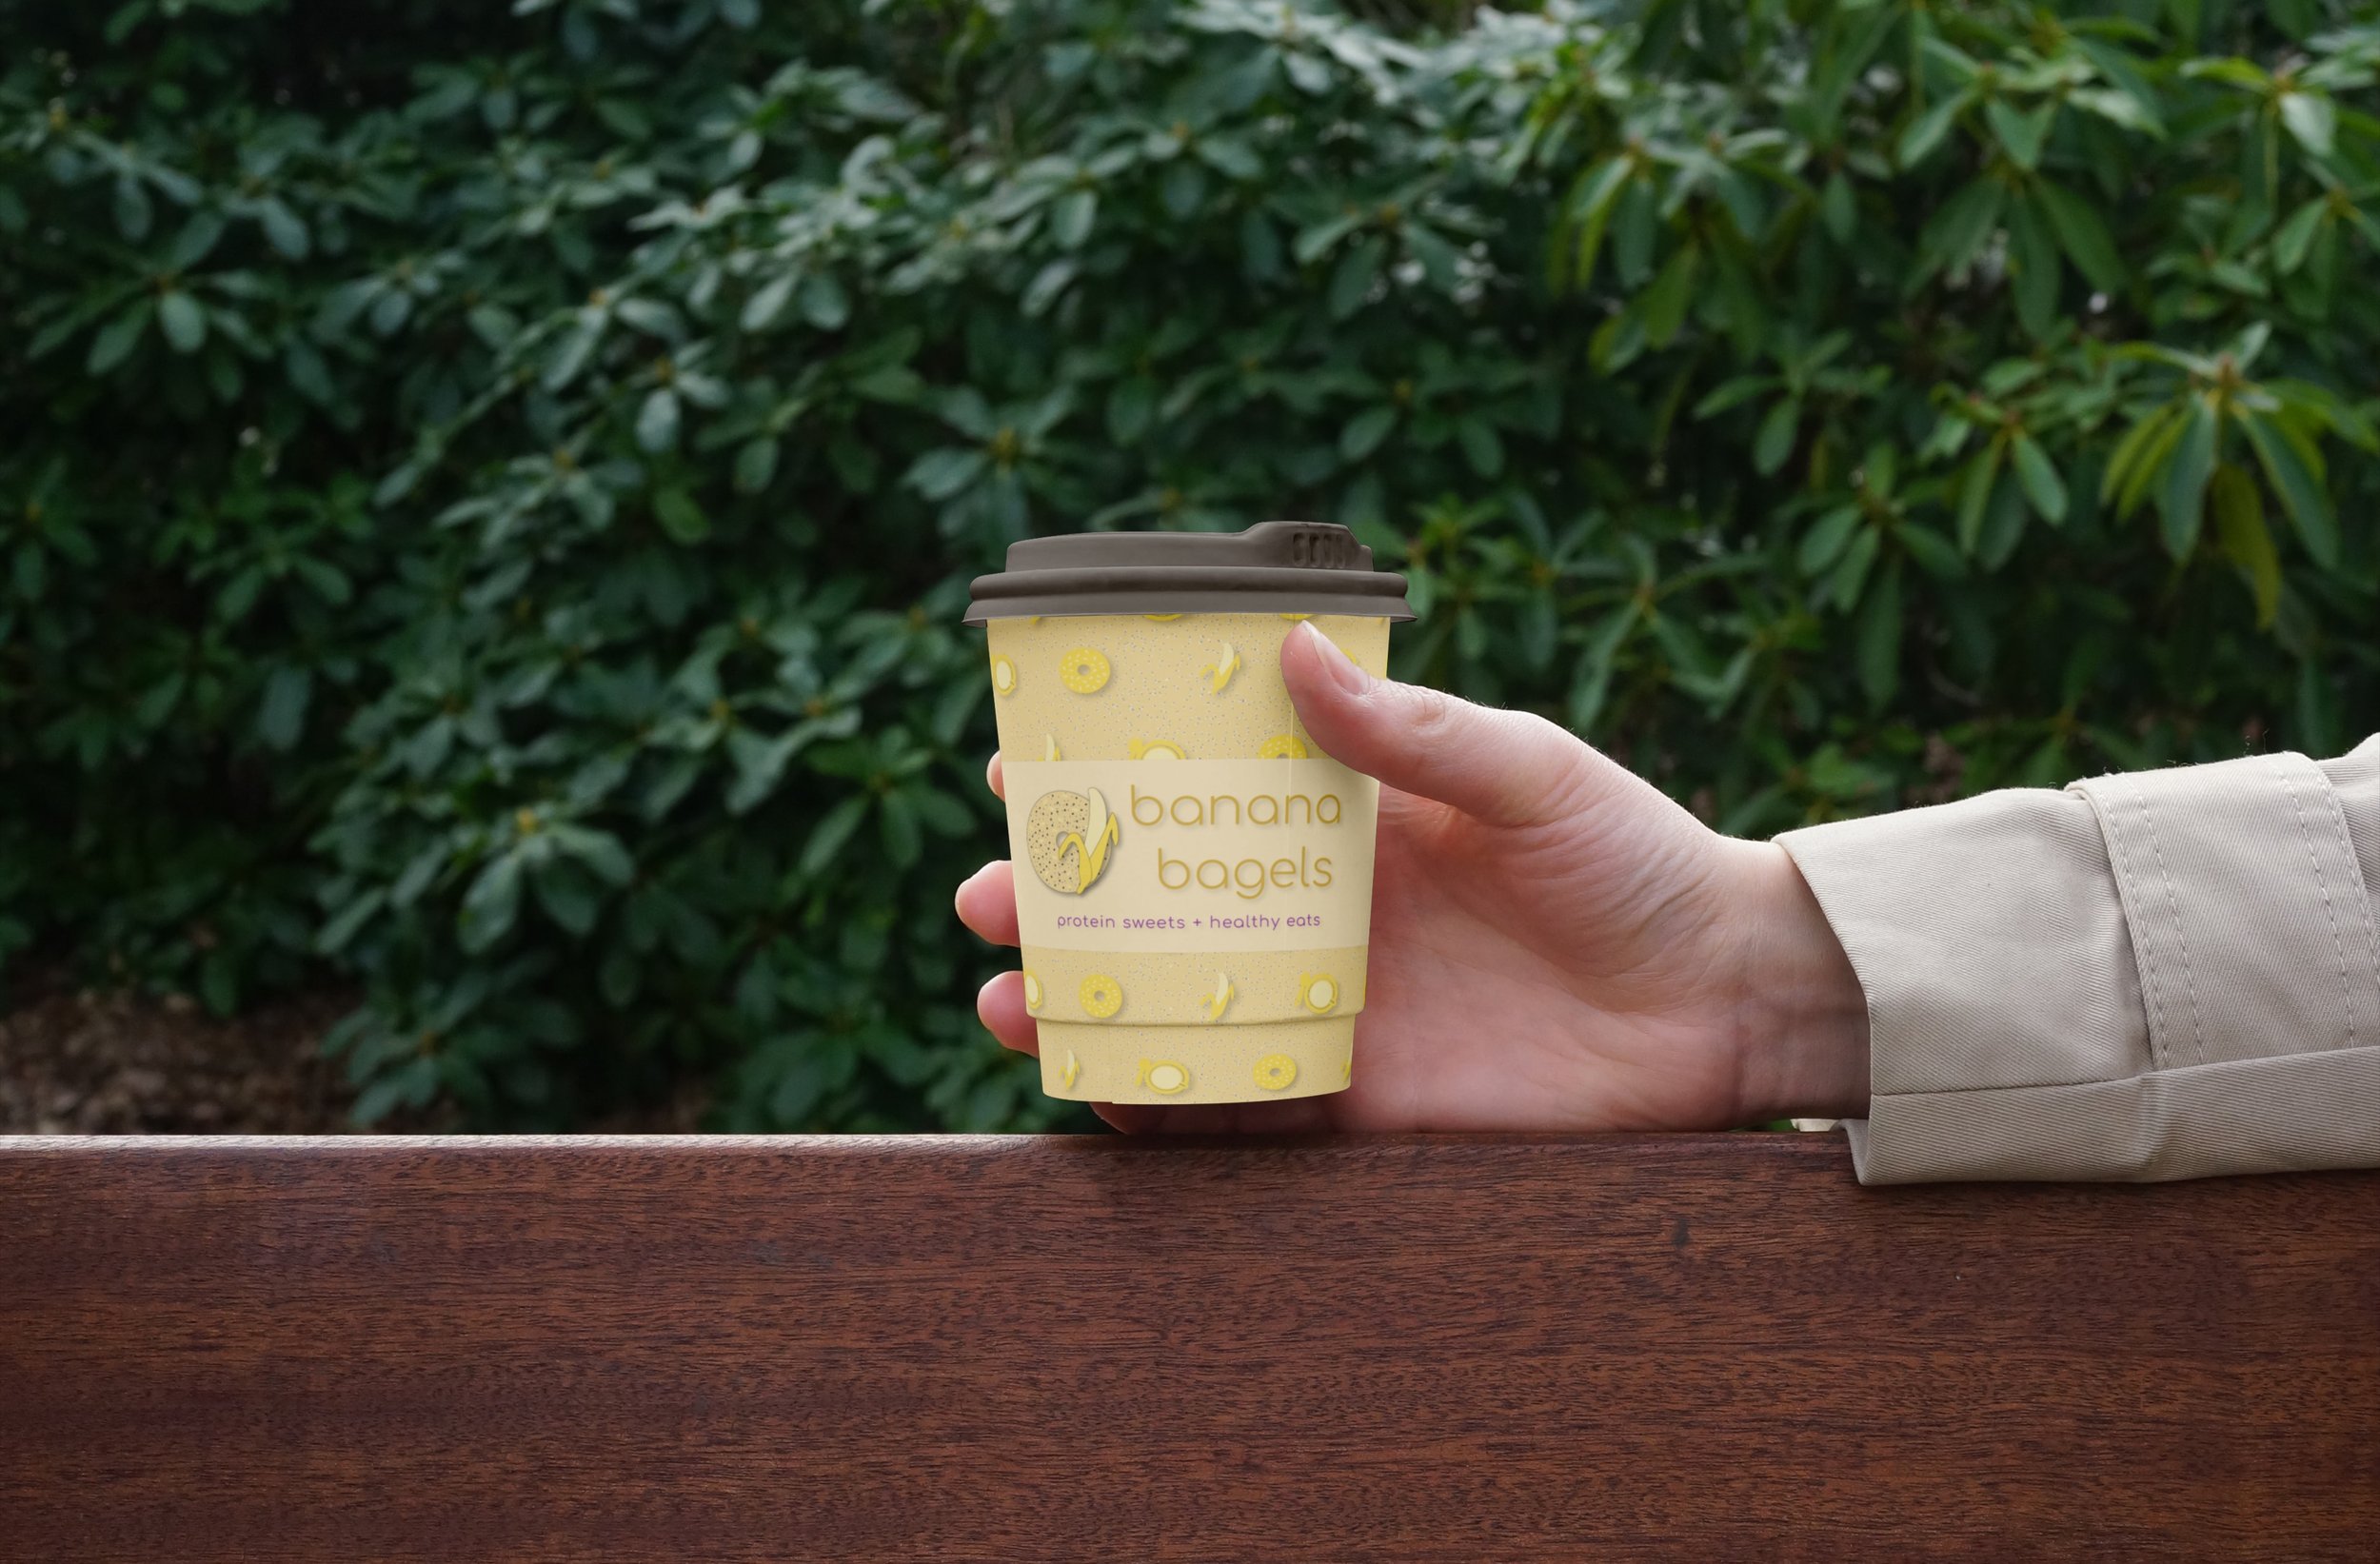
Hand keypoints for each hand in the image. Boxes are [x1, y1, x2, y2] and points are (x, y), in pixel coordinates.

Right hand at [956, 621, 1869, 1132]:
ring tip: (1006, 1000)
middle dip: (1062, 902)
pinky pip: (1243, 1109)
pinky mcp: (1363, 1103)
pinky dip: (1163, 1104)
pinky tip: (1095, 1093)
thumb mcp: (1530, 772)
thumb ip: (1415, 731)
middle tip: (986, 897)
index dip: (1109, 780)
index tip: (1018, 768)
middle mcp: (1323, 913)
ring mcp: (1335, 1009)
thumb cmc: (1639, 863)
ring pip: (1175, 1006)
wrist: (1726, 1003)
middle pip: (1161, 905)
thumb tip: (1297, 653)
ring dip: (1083, 1003)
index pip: (1203, 792)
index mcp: (1351, 820)